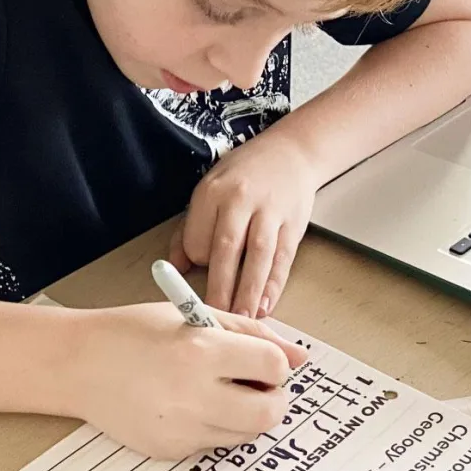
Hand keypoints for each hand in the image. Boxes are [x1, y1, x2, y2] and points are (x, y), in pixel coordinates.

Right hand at [71, 302, 307, 458]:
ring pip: (245, 434)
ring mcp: (180, 429)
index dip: (277, 363)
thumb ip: (251, 334)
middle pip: (268, 414)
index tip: (264, 360)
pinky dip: (215, 427)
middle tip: (260, 387)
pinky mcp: (168, 451)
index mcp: (202, 351)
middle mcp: (193, 394)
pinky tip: (191, 404)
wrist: (80, 364)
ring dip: (247, 415)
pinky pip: (213, 444)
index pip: (273, 367)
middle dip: (274, 400)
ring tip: (221, 390)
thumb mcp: (196, 316)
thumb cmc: (137, 331)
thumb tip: (298, 358)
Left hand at [170, 134, 320, 317]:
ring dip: (249, 291)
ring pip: (258, 256)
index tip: (196, 280)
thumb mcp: (210, 187)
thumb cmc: (245, 173)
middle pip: (228, 248)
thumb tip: (177, 267)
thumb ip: (191, 227)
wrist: (292, 151)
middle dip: (221, 288)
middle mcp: (242, 199)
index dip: (196, 262)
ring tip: (241, 319)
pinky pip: (283, 258)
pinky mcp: (294, 223)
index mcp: (213, 191)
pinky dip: (274, 285)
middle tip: (214, 319)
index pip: (198, 236)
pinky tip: (266, 304)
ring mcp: (271, 211)